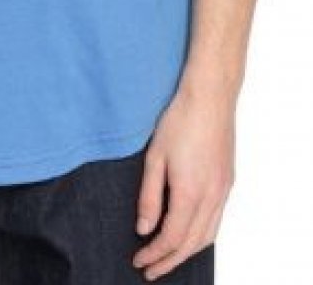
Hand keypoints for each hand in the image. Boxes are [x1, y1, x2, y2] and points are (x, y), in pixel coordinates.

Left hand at [132, 76, 235, 279]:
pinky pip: (216, 221)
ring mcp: (223, 191)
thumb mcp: (154, 157)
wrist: (209, 98)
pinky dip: (201, 236)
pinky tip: (188, 234)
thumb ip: (149, 196)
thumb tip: (143, 228)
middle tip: (149, 270)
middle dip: (169, 261)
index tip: (138, 260)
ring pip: (207, 236)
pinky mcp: (227, 182)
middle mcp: (211, 197)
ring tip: (166, 258)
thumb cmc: (179, 121)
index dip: (154, 254)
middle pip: (190, 244)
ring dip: (186, 252)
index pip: (171, 238)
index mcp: (190, 192)